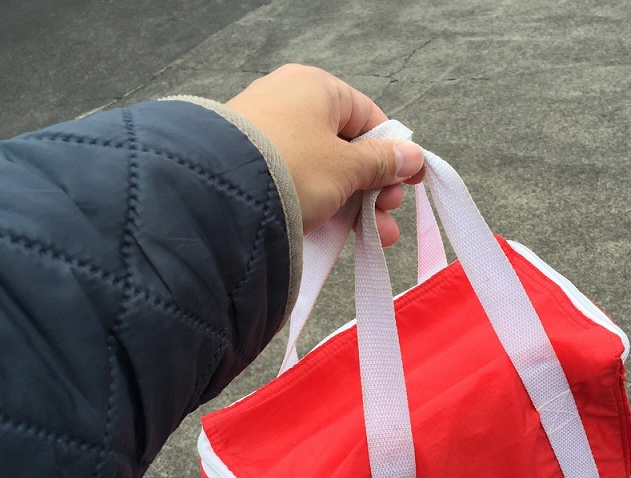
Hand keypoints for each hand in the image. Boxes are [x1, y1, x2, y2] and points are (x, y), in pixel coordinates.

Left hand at [227, 64, 424, 246]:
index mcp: (315, 88)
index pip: (367, 117)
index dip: (392, 153)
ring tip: (375, 237)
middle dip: (374, 188)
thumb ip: (381, 163)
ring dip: (354, 206)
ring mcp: (268, 135)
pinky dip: (322, 206)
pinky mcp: (251, 167)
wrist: (218, 195)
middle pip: (347, 147)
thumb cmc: (291, 168)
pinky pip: (298, 183)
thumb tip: (412, 156)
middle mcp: (289, 103)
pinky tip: (339, 234)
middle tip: (387, 215)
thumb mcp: (346, 167)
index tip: (408, 183)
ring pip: (324, 171)